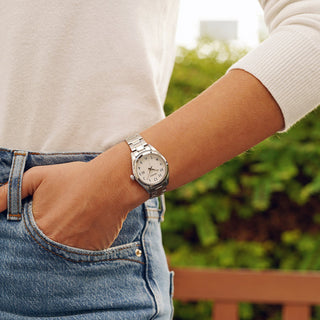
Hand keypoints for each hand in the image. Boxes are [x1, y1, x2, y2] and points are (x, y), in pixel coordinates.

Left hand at [0, 145, 143, 250]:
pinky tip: (86, 228)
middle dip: (48, 238)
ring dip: (64, 243)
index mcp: (40, 228)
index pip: (22, 244)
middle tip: (59, 224)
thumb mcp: (38, 177)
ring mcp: (77, 251)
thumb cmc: (76, 178)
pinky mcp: (94, 252)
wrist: (113, 183)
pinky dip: (81, 245)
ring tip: (73, 225)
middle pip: (42, 251)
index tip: (39, 225)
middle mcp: (56, 245)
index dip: (27, 236)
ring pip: (62, 255)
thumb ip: (9, 192)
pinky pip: (83, 256)